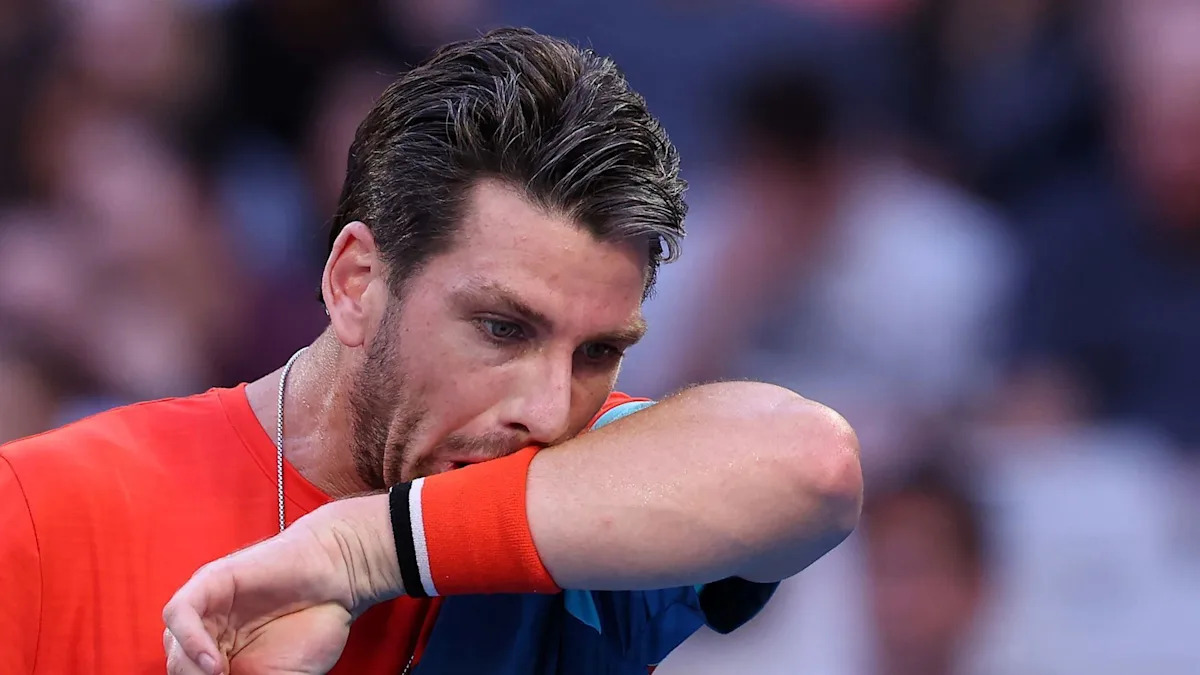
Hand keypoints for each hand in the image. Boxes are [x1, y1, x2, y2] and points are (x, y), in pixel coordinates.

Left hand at [163, 497, 402, 674]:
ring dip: (191, 670)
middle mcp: (209, 632)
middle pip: (180, 667)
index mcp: (221, 655)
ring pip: (174, 646)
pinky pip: (180, 612)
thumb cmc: (316, 625)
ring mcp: (208, 608)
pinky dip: (189, 640)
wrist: (339, 579)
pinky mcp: (211, 581)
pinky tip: (213, 662)